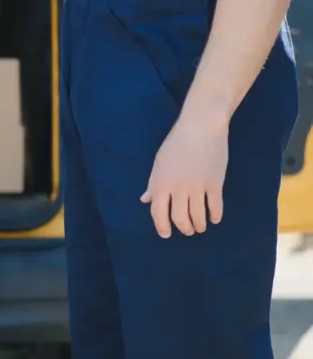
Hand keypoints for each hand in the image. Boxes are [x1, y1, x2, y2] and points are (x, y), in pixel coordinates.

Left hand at [140, 112, 228, 237]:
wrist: (201, 126)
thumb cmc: (177, 143)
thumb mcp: (160, 162)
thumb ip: (154, 183)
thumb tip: (145, 200)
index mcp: (161, 182)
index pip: (158, 212)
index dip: (161, 226)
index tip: (166, 234)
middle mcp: (178, 187)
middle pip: (179, 218)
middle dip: (183, 228)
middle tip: (187, 230)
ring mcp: (197, 186)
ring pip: (198, 216)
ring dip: (199, 225)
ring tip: (200, 227)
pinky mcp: (215, 183)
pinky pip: (215, 207)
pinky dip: (215, 217)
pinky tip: (214, 219)